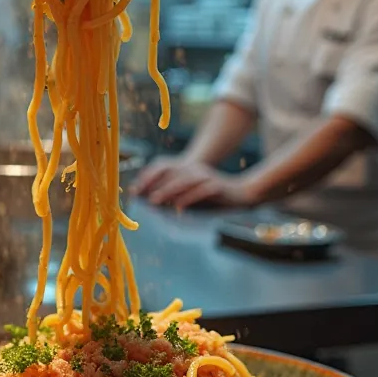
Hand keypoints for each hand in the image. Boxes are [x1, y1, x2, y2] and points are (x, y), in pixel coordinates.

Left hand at [134, 156, 254, 209]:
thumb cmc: (215, 196)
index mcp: (189, 169)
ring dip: (167, 191)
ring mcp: (206, 177)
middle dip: (154, 184)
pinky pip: (200, 192)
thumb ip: (176, 194)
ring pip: (183, 182)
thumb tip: (153, 200)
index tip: (135, 189)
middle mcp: (196, 170)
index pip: (164, 169)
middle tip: (141, 196)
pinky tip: (179, 208)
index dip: (148, 177)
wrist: (242, 193)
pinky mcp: (216, 187)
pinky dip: (188, 199)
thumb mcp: (193, 193)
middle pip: (171, 174)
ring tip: (154, 200)